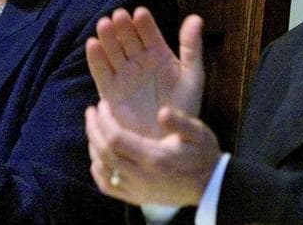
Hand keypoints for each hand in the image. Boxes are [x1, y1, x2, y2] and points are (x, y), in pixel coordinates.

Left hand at [85, 100, 221, 206]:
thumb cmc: (204, 155)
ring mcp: (138, 190)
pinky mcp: (137, 198)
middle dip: (93, 128)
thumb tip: (162, 112)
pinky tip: (98, 155)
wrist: (211, 186)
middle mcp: (142, 177)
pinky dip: (98, 170)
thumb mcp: (199, 133)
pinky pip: (107, 186)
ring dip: (93, 146)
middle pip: (104, 152)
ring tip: (94, 128)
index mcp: (155, 158)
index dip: (104, 120)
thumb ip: (180, 121)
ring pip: (103, 168)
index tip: (102, 104)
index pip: (116, 139)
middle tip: (91, 111)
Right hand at [86, 7, 204, 136]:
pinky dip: (95, 59)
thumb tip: (196, 18)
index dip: (144, 23)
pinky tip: (92, 44)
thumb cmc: (183, 108)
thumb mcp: (192, 76)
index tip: (140, 13)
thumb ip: (192, 48)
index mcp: (159, 54)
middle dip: (123, 27)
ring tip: (104, 24)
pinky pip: (101, 72)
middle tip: (119, 16)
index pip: (149, 33)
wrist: (168, 140)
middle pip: (127, 39)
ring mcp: (123, 75)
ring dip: (107, 38)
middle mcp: (139, 61)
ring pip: (112, 52)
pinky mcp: (110, 91)